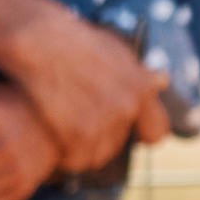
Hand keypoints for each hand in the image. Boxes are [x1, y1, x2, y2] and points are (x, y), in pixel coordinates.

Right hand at [0, 3, 167, 173]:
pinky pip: (75, 160)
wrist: (38, 40)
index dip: (140, 134)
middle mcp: (126, 107)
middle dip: (100, 139)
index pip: (155, 133)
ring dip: (81, 151)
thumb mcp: (113, 50)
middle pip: (117, 146)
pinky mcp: (73, 133)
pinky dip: (63, 156)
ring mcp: (101, 122)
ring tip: (64, 136)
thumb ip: (138, 73)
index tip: (126, 132)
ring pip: (96, 157)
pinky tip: (53, 142)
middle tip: (78, 125)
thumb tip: (162, 81)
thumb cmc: (72, 40)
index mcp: (141, 88)